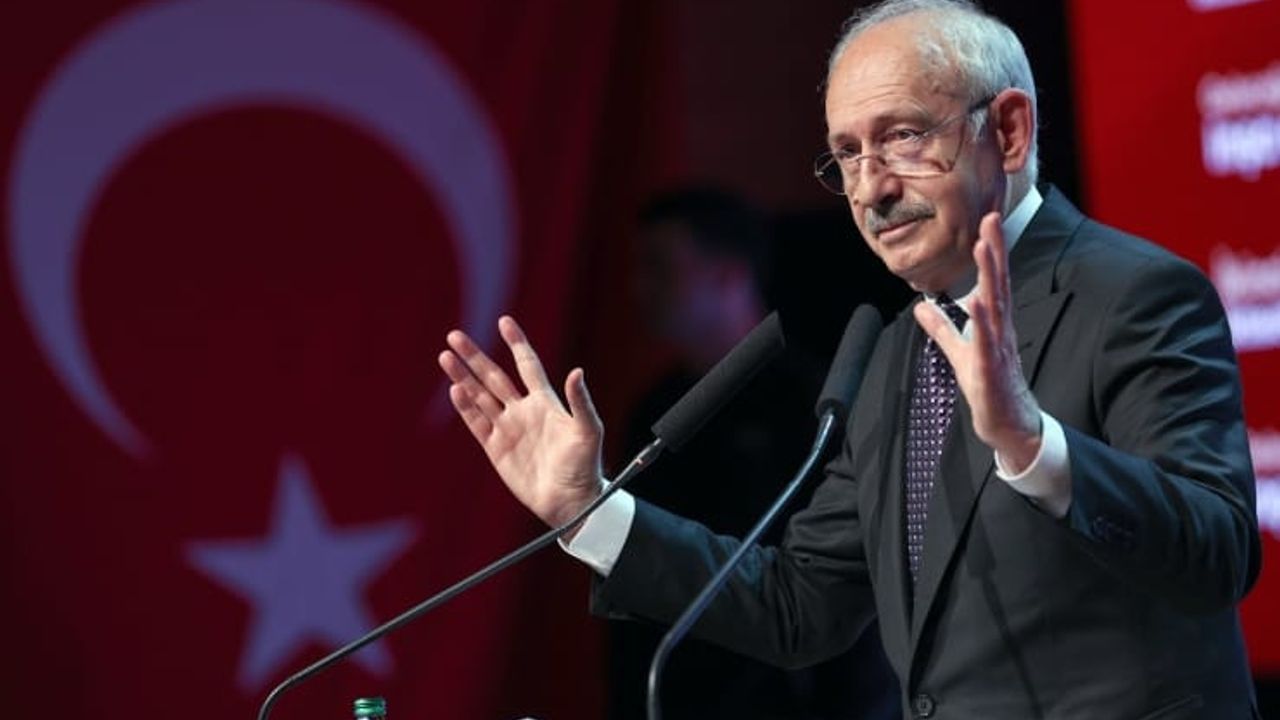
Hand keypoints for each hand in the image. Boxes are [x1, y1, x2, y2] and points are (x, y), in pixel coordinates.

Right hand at [438, 316, 603, 530]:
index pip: (527, 365)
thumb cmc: (585, 466)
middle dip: (475, 356)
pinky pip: (477, 423)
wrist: (571, 502)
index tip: (504, 322)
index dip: (516, 343)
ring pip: (480, 396)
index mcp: (546, 402)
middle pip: (494, 377)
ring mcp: (507, 429)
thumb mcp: (588, 431)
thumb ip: (581, 402)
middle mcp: (523, 411)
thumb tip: (577, 371)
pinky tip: (455, 390)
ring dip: (462, 377)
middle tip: (455, 336)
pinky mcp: (496, 449)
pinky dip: (465, 407)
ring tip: (446, 356)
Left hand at [913, 212, 1041, 472]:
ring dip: (989, 277)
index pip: (993, 281)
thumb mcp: (960, 354)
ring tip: (983, 248)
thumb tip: (920, 306)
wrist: (1010, 426)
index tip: (988, 220)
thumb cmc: (990, 389)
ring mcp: (999, 350)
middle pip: (998, 284)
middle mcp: (1001, 331)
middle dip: (995, 251)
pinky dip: (981, 323)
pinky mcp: (991, 372)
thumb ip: (941, 329)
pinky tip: (977, 302)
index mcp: (995, 324)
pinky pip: (986, 344)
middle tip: (991, 218)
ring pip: (995, 307)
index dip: (991, 251)